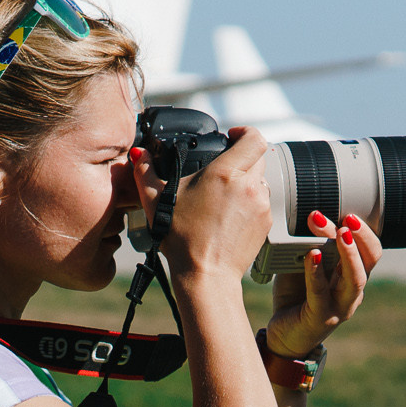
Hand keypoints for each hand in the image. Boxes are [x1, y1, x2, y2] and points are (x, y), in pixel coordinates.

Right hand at [136, 127, 273, 281]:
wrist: (206, 275)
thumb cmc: (182, 239)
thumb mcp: (156, 201)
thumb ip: (144, 171)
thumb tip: (139, 155)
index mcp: (226, 173)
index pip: (254, 138)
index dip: (245, 132)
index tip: (232, 136)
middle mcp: (249, 186)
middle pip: (257, 157)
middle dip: (242, 157)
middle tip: (222, 167)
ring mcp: (261, 205)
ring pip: (260, 180)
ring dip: (246, 181)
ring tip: (223, 194)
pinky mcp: (266, 222)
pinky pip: (262, 202)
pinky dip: (250, 202)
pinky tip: (229, 214)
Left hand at [267, 209, 380, 357]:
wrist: (284, 335)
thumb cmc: (296, 297)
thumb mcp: (304, 265)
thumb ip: (310, 245)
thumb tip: (309, 218)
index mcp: (352, 275)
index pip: (369, 249)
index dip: (363, 230)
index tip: (346, 212)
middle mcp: (352, 291)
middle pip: (370, 261)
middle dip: (362, 237)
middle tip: (348, 219)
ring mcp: (340, 307)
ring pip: (355, 279)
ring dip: (349, 253)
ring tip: (339, 233)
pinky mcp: (321, 318)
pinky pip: (321, 293)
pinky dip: (316, 272)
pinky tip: (311, 256)